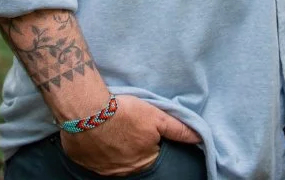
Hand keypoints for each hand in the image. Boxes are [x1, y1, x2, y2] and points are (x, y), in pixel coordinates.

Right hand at [60, 94, 200, 175]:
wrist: (86, 111)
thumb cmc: (124, 113)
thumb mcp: (155, 117)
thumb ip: (177, 129)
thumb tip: (198, 138)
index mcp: (143, 162)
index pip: (152, 155)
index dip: (149, 141)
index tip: (143, 129)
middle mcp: (125, 172)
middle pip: (134, 160)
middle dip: (133, 147)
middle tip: (127, 127)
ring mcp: (104, 170)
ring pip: (114, 161)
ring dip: (115, 149)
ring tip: (112, 129)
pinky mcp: (85, 163)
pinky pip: (95, 159)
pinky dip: (98, 149)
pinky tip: (97, 135)